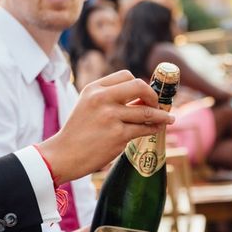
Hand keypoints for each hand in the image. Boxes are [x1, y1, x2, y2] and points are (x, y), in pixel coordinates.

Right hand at [38, 71, 174, 181]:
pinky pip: (144, 129)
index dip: (140, 84)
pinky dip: (154, 129)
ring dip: (161, 115)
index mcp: (94, 89)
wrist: (63, 155)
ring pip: (146, 111)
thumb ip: (108, 97)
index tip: (145, 94)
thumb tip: (142, 97)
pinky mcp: (118, 135)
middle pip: (139, 86)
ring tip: (168, 119)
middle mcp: (102, 99)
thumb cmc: (78, 131)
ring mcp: (110, 117)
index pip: (126, 75)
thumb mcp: (87, 105)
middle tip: (157, 104)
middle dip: (153, 95)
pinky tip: (156, 129)